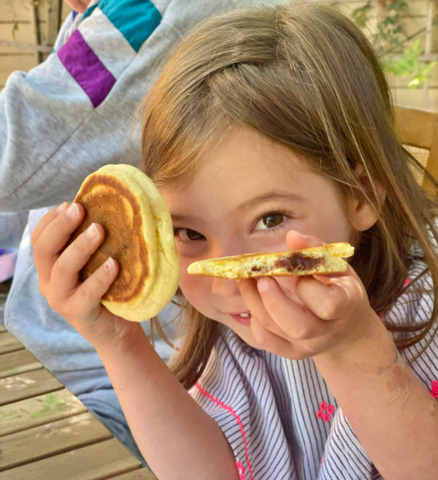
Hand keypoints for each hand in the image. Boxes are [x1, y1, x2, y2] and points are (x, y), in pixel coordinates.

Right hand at [32, 202, 141, 350]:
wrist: (116, 331)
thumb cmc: (107, 291)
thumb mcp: (94, 264)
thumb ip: (92, 244)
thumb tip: (105, 211)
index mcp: (50, 268)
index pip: (40, 239)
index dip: (51, 220)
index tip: (70, 204)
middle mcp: (49, 282)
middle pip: (45, 250)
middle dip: (61, 226)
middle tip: (80, 209)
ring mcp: (61, 299)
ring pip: (63, 269)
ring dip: (80, 247)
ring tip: (98, 230)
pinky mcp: (79, 314)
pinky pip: (87, 293)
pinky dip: (100, 277)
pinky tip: (114, 264)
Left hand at [237, 231, 380, 360]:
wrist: (346, 328)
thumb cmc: (338, 288)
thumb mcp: (334, 266)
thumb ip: (314, 249)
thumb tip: (292, 236)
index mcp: (346, 305)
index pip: (328, 304)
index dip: (307, 287)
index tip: (295, 269)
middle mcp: (328, 331)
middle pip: (298, 326)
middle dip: (273, 301)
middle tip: (259, 277)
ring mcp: (308, 346)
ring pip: (276, 331)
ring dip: (255, 304)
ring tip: (245, 281)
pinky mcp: (292, 353)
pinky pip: (266, 341)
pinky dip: (255, 321)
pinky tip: (254, 301)